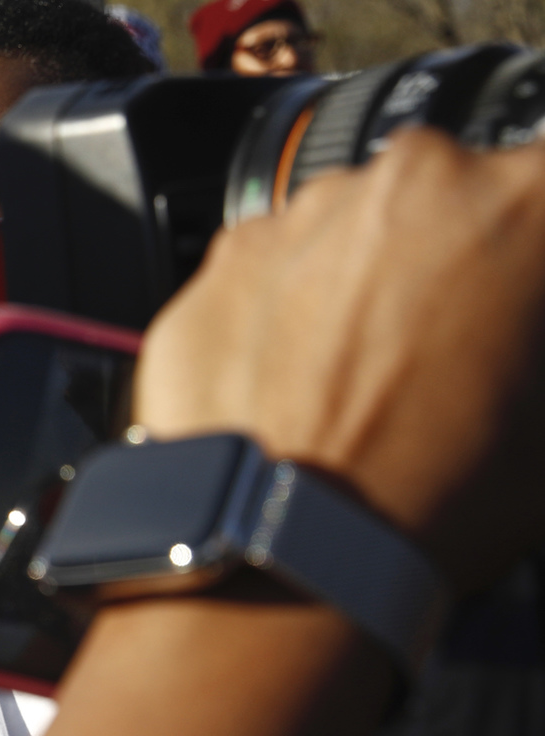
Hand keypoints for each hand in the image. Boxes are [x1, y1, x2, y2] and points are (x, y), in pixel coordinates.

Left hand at [139, 129, 544, 590]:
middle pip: (459, 198)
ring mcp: (305, 214)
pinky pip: (275, 269)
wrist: (277, 553)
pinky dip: (290, 310)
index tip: (527, 302)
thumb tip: (525, 329)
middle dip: (468, 261)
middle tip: (463, 354)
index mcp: (526, 202)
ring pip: (360, 229)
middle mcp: (410, 182)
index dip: (539, 268)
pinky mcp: (222, 261)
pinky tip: (302, 386)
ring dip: (373, 283)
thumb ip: (540, 339)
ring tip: (373, 383)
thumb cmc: (429, 498)